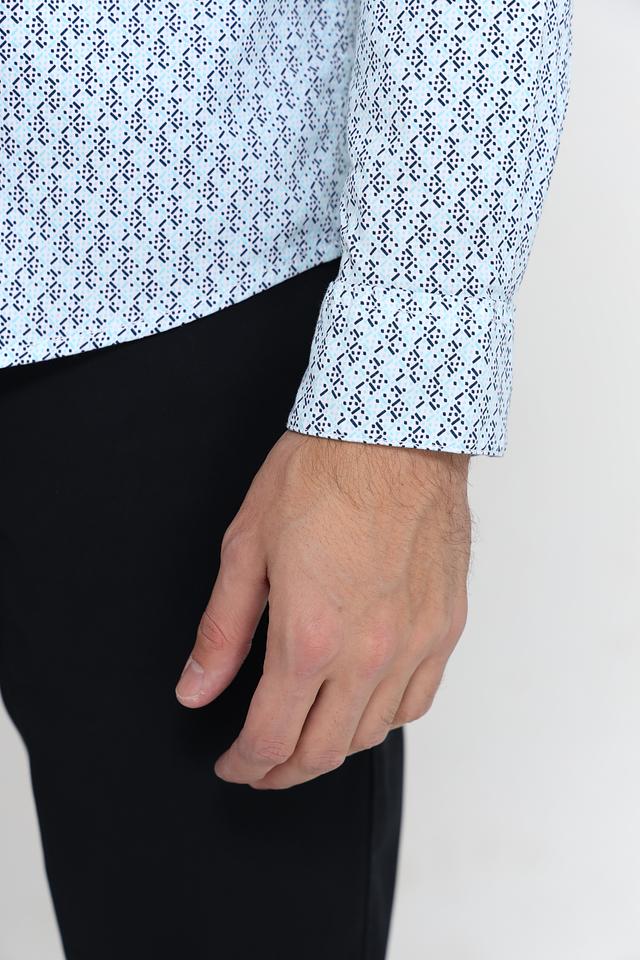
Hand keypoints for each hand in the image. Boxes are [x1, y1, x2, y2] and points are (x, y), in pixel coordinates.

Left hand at [175, 430, 470, 788]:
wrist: (395, 433)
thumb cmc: (322, 475)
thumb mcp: (247, 548)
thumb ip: (222, 632)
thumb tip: (195, 690)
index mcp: (310, 637)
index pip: (271, 737)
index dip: (244, 764)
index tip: (232, 764)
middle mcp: (369, 654)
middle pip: (322, 751)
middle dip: (281, 771)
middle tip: (261, 766)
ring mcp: (415, 644)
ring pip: (372, 735)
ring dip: (331, 750)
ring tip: (306, 739)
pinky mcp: (445, 627)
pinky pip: (417, 701)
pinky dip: (383, 720)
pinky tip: (363, 707)